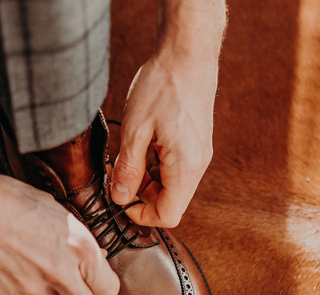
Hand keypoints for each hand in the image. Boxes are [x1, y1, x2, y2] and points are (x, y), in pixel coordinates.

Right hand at [0, 128, 119, 294]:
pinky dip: (17, 286)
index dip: (104, 286)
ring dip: (50, 292)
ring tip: (33, 263)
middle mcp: (59, 273)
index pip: (109, 291)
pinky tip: (6, 262)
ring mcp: (31, 289)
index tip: (97, 281)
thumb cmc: (7, 198)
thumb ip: (78, 238)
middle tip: (79, 291)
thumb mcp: (54, 209)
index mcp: (79, 248)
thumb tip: (95, 256)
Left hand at [110, 54, 217, 227]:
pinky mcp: (197, 144)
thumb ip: (127, 169)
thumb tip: (120, 197)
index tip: (120, 199)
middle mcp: (198, 165)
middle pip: (171, 202)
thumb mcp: (135, 130)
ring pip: (173, 186)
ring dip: (149, 181)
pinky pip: (177, 169)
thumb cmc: (164, 86)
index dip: (141, 215)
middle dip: (142, 197)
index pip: (168, 215)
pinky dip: (158, 167)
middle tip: (119, 176)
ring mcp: (200, 154)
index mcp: (185, 167)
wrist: (188, 55)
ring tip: (129, 157)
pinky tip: (143, 146)